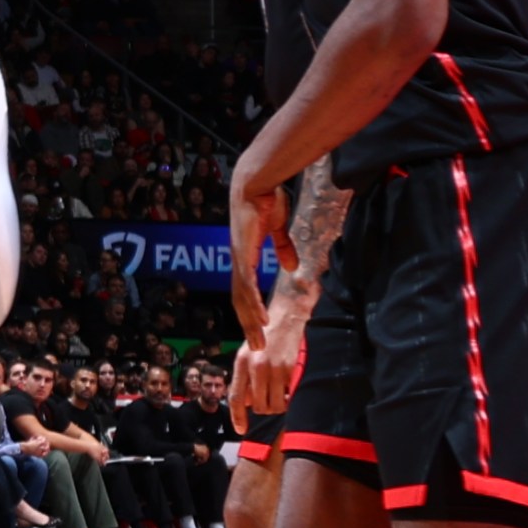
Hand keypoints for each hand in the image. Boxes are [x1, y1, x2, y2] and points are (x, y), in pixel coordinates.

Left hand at [228, 290, 309, 428]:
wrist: (287, 318)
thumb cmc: (266, 337)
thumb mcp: (248, 353)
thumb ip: (245, 378)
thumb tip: (245, 404)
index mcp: (242, 362)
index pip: (236, 397)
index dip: (237, 417)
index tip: (240, 430)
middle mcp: (257, 366)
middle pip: (258, 407)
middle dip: (264, 407)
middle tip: (270, 398)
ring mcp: (276, 369)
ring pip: (275, 406)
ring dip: (278, 405)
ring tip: (281, 392)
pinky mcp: (292, 370)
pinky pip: (290, 397)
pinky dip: (290, 398)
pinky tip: (290, 386)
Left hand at [229, 153, 294, 344]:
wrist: (255, 181)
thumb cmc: (265, 199)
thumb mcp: (277, 228)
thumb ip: (282, 247)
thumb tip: (289, 266)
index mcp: (244, 255)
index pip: (245, 291)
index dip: (250, 311)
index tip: (258, 329)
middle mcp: (237, 260)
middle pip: (240, 300)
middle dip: (248, 324)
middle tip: (256, 346)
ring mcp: (238, 257)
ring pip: (243, 298)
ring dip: (250, 321)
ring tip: (258, 340)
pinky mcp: (243, 252)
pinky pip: (248, 285)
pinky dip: (253, 303)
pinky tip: (259, 319)